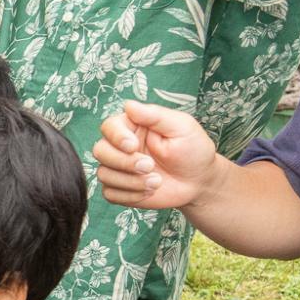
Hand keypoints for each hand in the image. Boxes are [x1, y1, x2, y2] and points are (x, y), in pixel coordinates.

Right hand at [92, 101, 222, 210]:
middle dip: (123, 162)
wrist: (199, 182)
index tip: (133, 146)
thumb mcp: (181, 127)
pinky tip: (149, 191)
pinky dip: (130, 195)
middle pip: (100, 151)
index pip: (109, 126)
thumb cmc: (193, 150)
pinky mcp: (119, 189)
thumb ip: (155, 115)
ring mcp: (118, 169)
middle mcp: (121, 147)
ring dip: (131, 181)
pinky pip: (110, 193)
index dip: (116, 136)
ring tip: (157, 181)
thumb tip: (128, 104)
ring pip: (104, 174)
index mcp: (134, 127)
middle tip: (149, 166)